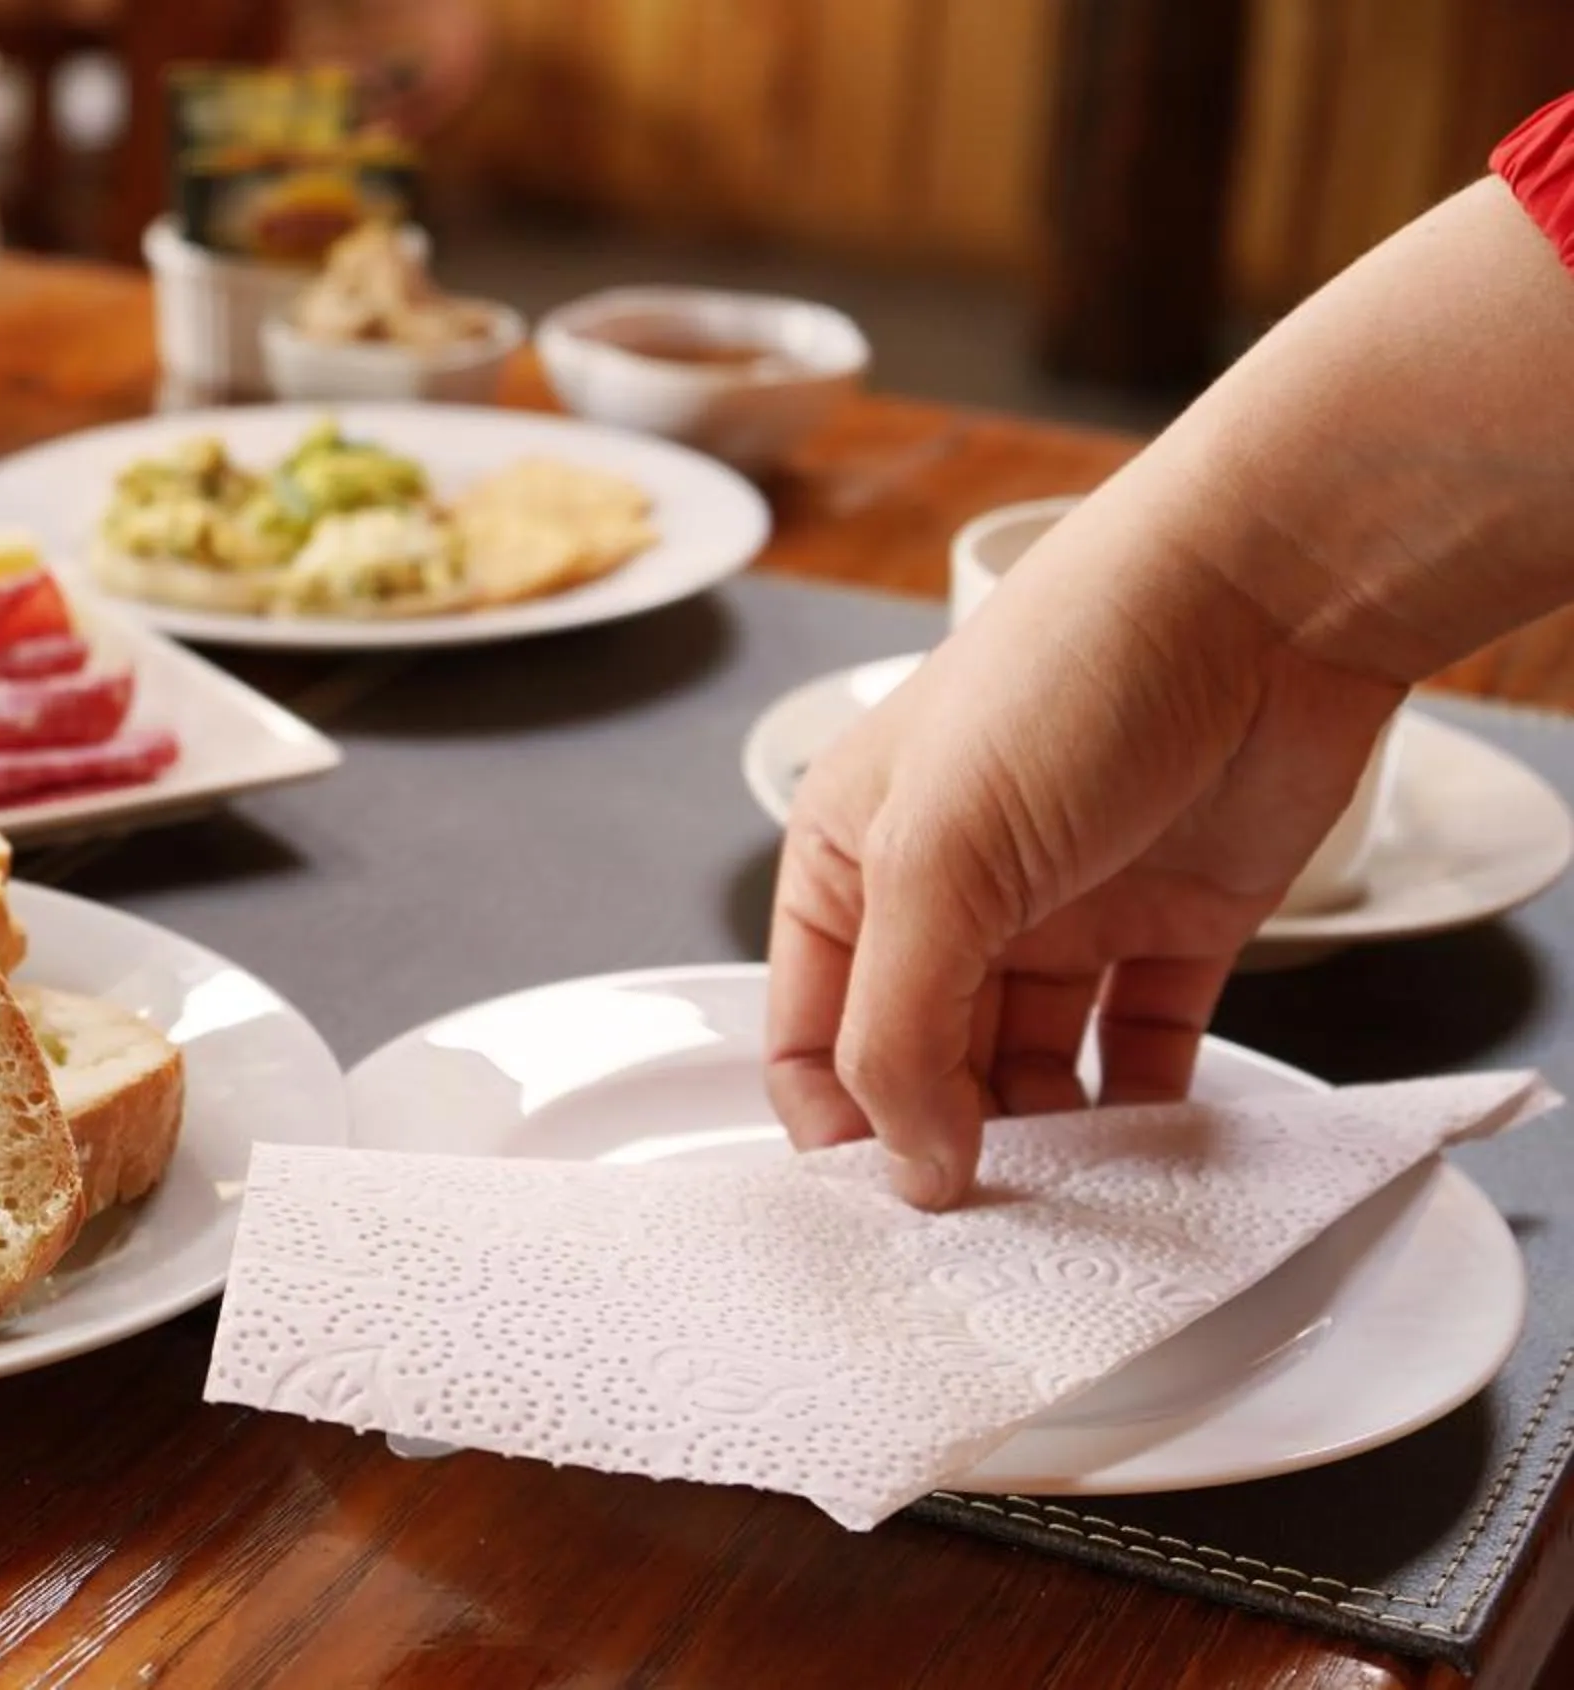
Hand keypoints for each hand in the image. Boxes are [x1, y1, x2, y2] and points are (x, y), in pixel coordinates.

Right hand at [765, 489, 1402, 1207]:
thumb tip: (910, 1166)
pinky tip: (1152, 1145)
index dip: (839, 1122)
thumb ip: (900, 1026)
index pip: (809, 1034)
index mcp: (853, 862)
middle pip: (922, 1064)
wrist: (1268, 593)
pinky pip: (1143, 1048)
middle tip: (994, 1215)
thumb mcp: (938, 858)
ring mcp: (1063, 910)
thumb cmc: (1071, 674)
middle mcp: (949, 895)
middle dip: (948, 1139)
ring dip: (1050, 1137)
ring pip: (1033, 1069)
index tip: (890, 1201)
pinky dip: (1145, 1108)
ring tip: (1077, 1196)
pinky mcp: (1172, 923)